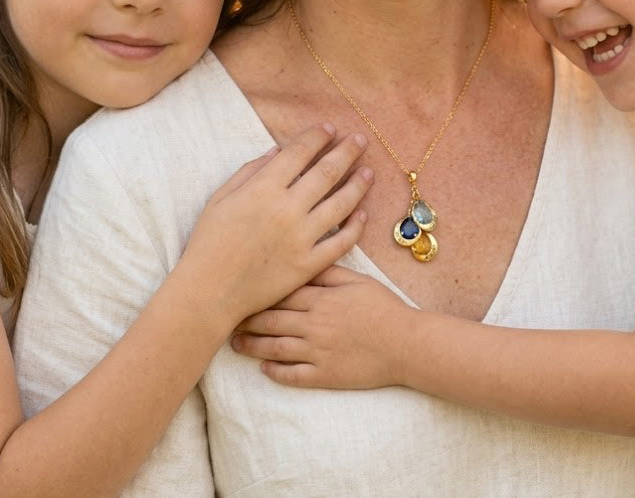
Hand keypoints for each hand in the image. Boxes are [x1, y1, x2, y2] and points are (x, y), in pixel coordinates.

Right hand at [183, 125, 372, 326]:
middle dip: (346, 152)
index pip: (299, 153)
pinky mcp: (309, 264)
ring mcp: (301, 237)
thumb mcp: (220, 198)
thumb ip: (249, 171)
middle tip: (360, 140)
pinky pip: (341, 242)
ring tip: (369, 172)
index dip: (317, 137)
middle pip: (326, 172)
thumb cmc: (209, 243)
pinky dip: (355, 226)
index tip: (329, 129)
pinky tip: (362, 213)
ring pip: (340, 203)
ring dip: (358, 184)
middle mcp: (287, 209)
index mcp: (263, 188)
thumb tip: (276, 151)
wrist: (209, 292)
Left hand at [231, 264, 410, 388]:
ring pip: (276, 348)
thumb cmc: (384, 308)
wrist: (406, 344)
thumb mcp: (358, 281)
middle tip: (227, 317)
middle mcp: (314, 324)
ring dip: (252, 346)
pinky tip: (263, 368)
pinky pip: (293, 375)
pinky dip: (275, 372)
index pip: (281, 293)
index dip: (258, 292)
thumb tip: (305, 259)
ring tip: (235, 344)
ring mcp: (318, 351)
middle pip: (272, 320)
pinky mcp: (325, 375)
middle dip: (247, 319)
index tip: (240, 289)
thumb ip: (329, 270)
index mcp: (321, 298)